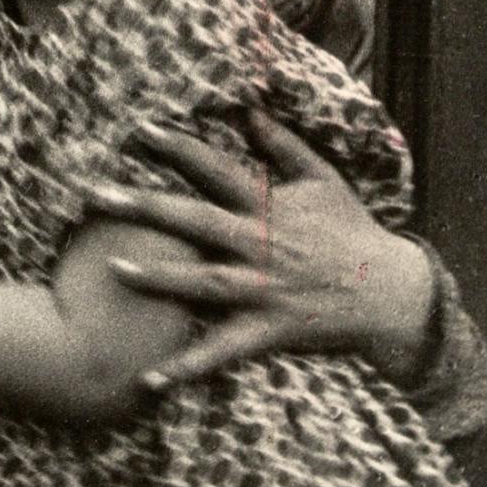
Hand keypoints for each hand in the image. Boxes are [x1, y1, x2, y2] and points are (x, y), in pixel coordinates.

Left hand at [87, 112, 433, 387]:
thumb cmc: (351, 229)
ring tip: (113, 267)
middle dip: (147, 206)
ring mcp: (264, 289)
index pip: (218, 168)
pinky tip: (148, 380)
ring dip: (160, 276)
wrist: (390, 292)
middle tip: (97, 195)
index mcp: (270, 205)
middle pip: (197, 221)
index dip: (180, 148)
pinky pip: (223, 351)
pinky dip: (187, 367)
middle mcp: (263, 245)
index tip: (138, 129)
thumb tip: (248, 106)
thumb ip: (282, 142)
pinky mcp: (268, 330)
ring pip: (205, 281)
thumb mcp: (323, 177)